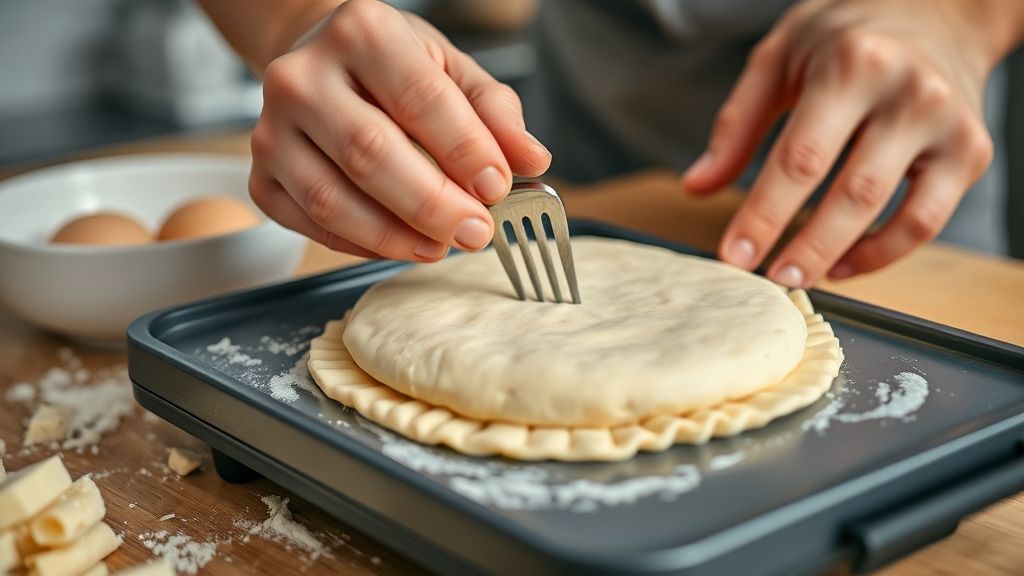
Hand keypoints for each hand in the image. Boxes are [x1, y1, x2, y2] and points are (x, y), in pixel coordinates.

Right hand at [248, 0, 550, 259]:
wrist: (324, 67)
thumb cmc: (395, 70)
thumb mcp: (453, 71)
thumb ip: (495, 114)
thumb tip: (532, 160)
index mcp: (360, 32)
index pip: (419, 99)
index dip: (463, 150)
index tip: (498, 188)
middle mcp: (302, 76)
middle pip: (371, 154)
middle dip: (433, 204)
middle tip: (476, 231)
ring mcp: (271, 130)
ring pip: (334, 200)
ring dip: (397, 236)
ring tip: (442, 246)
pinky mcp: (261, 179)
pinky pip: (313, 226)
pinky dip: (363, 245)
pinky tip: (402, 244)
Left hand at [682, 0, 1007, 285]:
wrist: (937, 10)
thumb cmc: (846, 35)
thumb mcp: (779, 58)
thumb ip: (737, 123)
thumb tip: (698, 186)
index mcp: (853, 64)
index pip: (800, 158)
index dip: (764, 215)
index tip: (734, 256)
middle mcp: (909, 93)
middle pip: (852, 192)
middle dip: (804, 246)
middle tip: (767, 282)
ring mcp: (948, 124)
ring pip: (898, 213)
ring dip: (842, 256)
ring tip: (799, 277)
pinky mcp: (971, 152)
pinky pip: (928, 220)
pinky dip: (885, 253)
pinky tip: (843, 263)